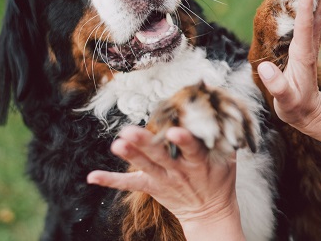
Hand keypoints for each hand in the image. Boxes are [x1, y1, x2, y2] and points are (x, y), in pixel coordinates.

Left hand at [87, 125, 239, 225]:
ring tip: (117, 144)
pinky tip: (92, 176)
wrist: (210, 211)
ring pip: (145, 166)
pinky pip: (129, 184)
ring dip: (130, 155)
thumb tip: (218, 108)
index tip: (173, 131)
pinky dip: (110, 181)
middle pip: (161, 156)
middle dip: (145, 144)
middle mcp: (179, 170)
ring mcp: (163, 179)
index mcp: (199, 161)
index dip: (183, 140)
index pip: (192, 148)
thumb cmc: (219, 178)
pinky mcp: (151, 187)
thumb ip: (224, 135)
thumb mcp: (228, 158)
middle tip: (130, 132)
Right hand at [257, 0, 320, 132]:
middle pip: (318, 13)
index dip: (306, 3)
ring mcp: (312, 45)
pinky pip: (320, 21)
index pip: (304, 23)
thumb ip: (276, 85)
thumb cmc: (294, 107)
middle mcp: (310, 45)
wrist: (309, 114)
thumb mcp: (284, 101)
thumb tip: (265, 67)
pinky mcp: (311, 46)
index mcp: (302, 54)